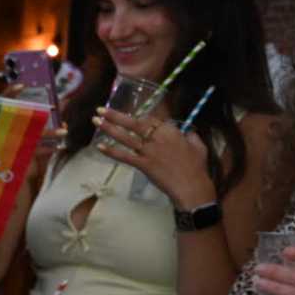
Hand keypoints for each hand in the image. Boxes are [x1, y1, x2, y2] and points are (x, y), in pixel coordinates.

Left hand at [93, 108, 212, 206]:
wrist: (191, 185)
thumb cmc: (196, 166)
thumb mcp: (197, 145)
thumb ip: (189, 135)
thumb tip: (186, 132)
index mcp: (170, 131)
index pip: (149, 118)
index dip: (137, 116)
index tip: (127, 115)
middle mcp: (157, 138)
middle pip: (134, 123)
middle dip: (116, 115)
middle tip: (101, 109)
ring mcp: (148, 151)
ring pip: (125, 137)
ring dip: (109, 128)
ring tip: (96, 121)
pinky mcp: (142, 165)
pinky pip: (124, 156)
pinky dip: (111, 151)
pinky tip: (99, 146)